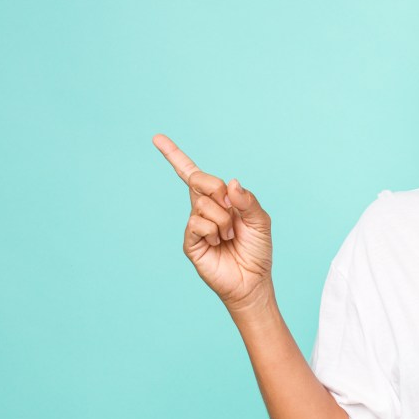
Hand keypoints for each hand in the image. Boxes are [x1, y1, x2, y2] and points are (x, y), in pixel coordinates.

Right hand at [152, 133, 273, 311]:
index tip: (156, 138)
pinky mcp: (190, 242)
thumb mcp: (261, 220)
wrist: (253, 281)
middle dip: (216, 189)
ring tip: (230, 236)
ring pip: (202, 204)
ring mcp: (195, 225)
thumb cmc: (257, 250)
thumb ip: (248, 200)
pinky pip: (197, 223)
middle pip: (198, 180)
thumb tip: (230, 183)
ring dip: (224, 220)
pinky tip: (219, 243)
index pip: (192, 174)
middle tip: (232, 209)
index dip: (174, 156)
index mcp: (219, 200)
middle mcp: (203, 209)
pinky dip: (214, 230)